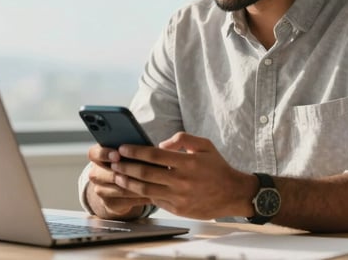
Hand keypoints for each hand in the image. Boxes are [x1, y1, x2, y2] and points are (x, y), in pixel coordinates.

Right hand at [85, 144, 151, 218]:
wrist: (121, 186)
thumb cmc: (129, 162)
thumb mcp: (128, 153)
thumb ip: (132, 149)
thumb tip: (146, 146)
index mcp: (97, 156)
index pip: (94, 153)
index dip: (104, 154)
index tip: (117, 155)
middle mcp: (95, 173)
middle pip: (105, 174)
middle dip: (123, 172)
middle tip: (139, 170)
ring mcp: (100, 190)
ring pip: (119, 189)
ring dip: (136, 185)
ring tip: (153, 181)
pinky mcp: (109, 204)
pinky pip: (125, 201)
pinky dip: (140, 197)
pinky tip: (152, 193)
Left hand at [111, 132, 256, 218]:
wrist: (232, 194)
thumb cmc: (217, 167)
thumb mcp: (204, 145)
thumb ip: (182, 139)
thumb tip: (161, 145)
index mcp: (187, 162)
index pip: (154, 155)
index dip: (135, 151)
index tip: (123, 147)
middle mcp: (181, 181)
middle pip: (145, 173)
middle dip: (126, 166)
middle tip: (114, 161)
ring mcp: (179, 197)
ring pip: (146, 189)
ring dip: (128, 181)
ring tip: (118, 175)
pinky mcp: (178, 209)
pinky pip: (155, 200)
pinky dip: (143, 193)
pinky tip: (134, 187)